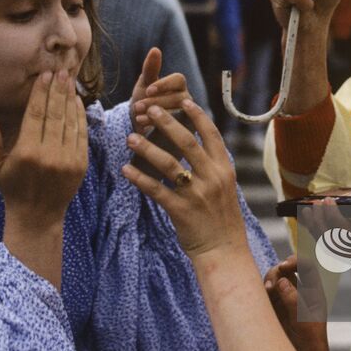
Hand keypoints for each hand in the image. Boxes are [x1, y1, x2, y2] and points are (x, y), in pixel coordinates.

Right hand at [0, 70, 88, 235]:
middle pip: (55, 113)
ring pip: (70, 121)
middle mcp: (49, 154)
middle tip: (61, 71)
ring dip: (70, 99)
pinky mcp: (80, 164)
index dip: (41, 93)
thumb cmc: (12, 189)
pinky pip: (81, 134)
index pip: (35, 114)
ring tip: (69, 81)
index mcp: (26, 153)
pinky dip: (80, 116)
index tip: (44, 76)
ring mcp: (68, 159)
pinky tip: (77, 102)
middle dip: (58, 90)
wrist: (37, 216)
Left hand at [121, 99, 246, 257]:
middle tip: (150, 109)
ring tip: (130, 136)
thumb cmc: (222, 218)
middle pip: (187, 142)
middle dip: (167, 122)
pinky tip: (125, 169)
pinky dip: (139, 178)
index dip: (197, 115)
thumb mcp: (225, 186)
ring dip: (147, 148)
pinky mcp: (180, 210)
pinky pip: (156, 190)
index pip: (211, 134)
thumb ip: (213, 165)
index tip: (183, 100)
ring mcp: (196, 194)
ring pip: (168, 164)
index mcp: (224, 168)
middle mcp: (212, 177)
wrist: (224, 251)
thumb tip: (199, 142)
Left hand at [130, 47, 191, 131]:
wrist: (141, 125)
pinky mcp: (183, 132)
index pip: (178, 79)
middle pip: (177, 98)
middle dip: (156, 102)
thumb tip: (155, 49)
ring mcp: (187, 117)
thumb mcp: (145, 84)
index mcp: (179, 86)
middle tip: (138, 106)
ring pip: (177, 114)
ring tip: (138, 116)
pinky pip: (174, 128)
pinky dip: (157, 126)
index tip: (148, 90)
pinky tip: (142, 124)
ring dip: (156, 114)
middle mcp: (187, 100)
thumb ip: (150, 68)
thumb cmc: (145, 101)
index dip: (164, 84)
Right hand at [264, 255, 332, 350]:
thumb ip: (294, 301)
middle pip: (287, 270)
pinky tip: (261, 296)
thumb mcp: (305, 323)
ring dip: (269, 280)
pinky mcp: (273, 310)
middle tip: (273, 285)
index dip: (297, 260)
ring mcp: (284, 301)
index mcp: (313, 293)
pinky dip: (261, 290)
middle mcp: (299, 294)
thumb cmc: (311, 345)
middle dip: (278, 270)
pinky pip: (265, 294)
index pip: (307, 266)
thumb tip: (282, 281)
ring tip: (267, 290)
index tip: (285, 265)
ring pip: (274, 280)